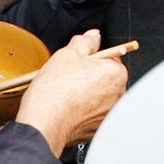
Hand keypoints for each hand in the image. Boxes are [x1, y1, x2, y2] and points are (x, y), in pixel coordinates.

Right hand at [16, 30, 130, 156]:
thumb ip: (86, 40)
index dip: (91, 58)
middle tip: (70, 79)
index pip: (110, 57)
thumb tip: (94, 35)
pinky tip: (69, 108)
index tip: (78, 64)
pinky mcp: (99, 128)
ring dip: (87, 93)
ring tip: (68, 94)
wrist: (44, 122)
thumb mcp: (68, 54)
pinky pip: (93, 113)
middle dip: (90, 76)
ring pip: (99, 96)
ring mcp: (109, 114)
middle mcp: (119, 95)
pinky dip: (83, 110)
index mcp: (116, 73)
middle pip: (106, 78)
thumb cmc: (55, 91)